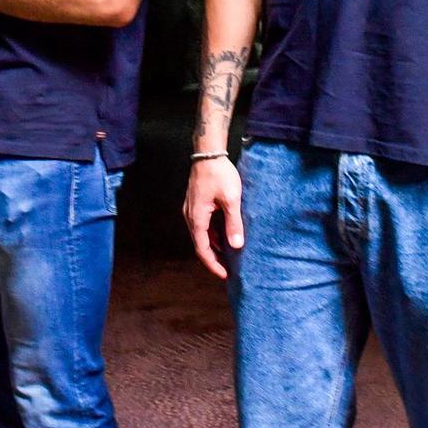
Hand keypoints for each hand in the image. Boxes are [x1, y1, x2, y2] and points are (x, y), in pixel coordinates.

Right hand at [183, 156, 243, 278]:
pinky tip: (224, 235)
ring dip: (213, 246)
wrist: (208, 152)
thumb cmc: (220, 174)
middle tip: (228, 268)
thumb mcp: (231, 199)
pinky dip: (213, 233)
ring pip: (201, 234)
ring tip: (228, 255)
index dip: (213, 264)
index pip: (202, 249)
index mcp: (197, 218)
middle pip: (200, 244)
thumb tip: (236, 246)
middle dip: (213, 258)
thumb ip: (233, 223)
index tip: (224, 275)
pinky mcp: (196, 203)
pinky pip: (203, 224)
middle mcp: (190, 216)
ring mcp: (192, 209)